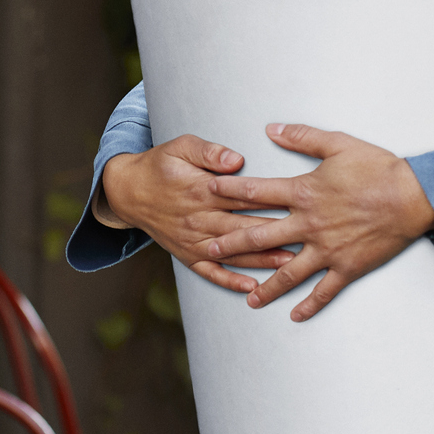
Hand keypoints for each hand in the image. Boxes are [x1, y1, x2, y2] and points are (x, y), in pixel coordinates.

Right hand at [99, 136, 296, 293]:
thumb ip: (210, 152)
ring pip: (232, 253)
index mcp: (202, 190)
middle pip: (243, 228)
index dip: (271, 200)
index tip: (298, 203)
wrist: (128, 192)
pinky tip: (251, 287)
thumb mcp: (181, 146)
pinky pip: (210, 272)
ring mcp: (193, 240)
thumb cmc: (160, 165)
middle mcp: (199, 219)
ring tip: (289, 265)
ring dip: (260, 260)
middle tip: (305, 239)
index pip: (243, 197)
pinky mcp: (187, 255)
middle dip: (275, 234)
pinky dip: (230, 281)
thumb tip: (236, 160)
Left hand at [203, 123, 433, 320]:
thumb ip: (302, 137)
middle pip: (260, 235)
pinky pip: (324, 290)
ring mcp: (327, 249)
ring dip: (266, 287)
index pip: (256, 191)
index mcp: (304, 192)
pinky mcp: (347, 266)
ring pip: (288, 272)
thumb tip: (271, 129)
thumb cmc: (378, 168)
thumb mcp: (338, 144)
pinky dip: (309, 305)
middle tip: (208, 250)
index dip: (228, 191)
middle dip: (231, 243)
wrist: (414, 195)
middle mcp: (309, 223)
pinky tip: (295, 315)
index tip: (206, 194)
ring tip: (248, 299)